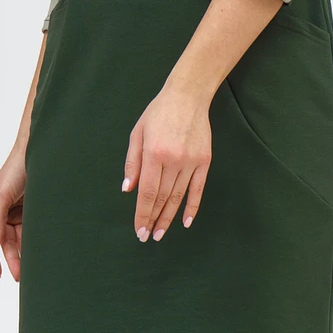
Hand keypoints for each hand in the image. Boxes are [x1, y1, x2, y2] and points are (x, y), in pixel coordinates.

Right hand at [0, 146, 26, 279]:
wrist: (38, 154)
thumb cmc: (15, 170)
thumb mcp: (2, 196)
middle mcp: (2, 213)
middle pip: (4, 242)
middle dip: (11, 259)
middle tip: (19, 276)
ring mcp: (17, 212)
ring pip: (18, 238)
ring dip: (23, 253)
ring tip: (31, 268)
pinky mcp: (32, 210)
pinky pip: (31, 230)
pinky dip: (33, 241)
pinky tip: (38, 252)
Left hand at [122, 83, 211, 241]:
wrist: (188, 96)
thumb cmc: (158, 112)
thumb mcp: (137, 132)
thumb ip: (132, 161)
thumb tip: (127, 189)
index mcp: (154, 153)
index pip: (146, 193)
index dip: (142, 214)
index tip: (139, 230)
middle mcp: (173, 160)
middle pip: (161, 198)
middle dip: (153, 219)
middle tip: (147, 237)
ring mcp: (191, 161)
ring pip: (178, 197)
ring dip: (168, 217)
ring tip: (161, 233)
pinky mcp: (204, 161)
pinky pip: (198, 189)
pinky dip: (192, 207)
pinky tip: (185, 222)